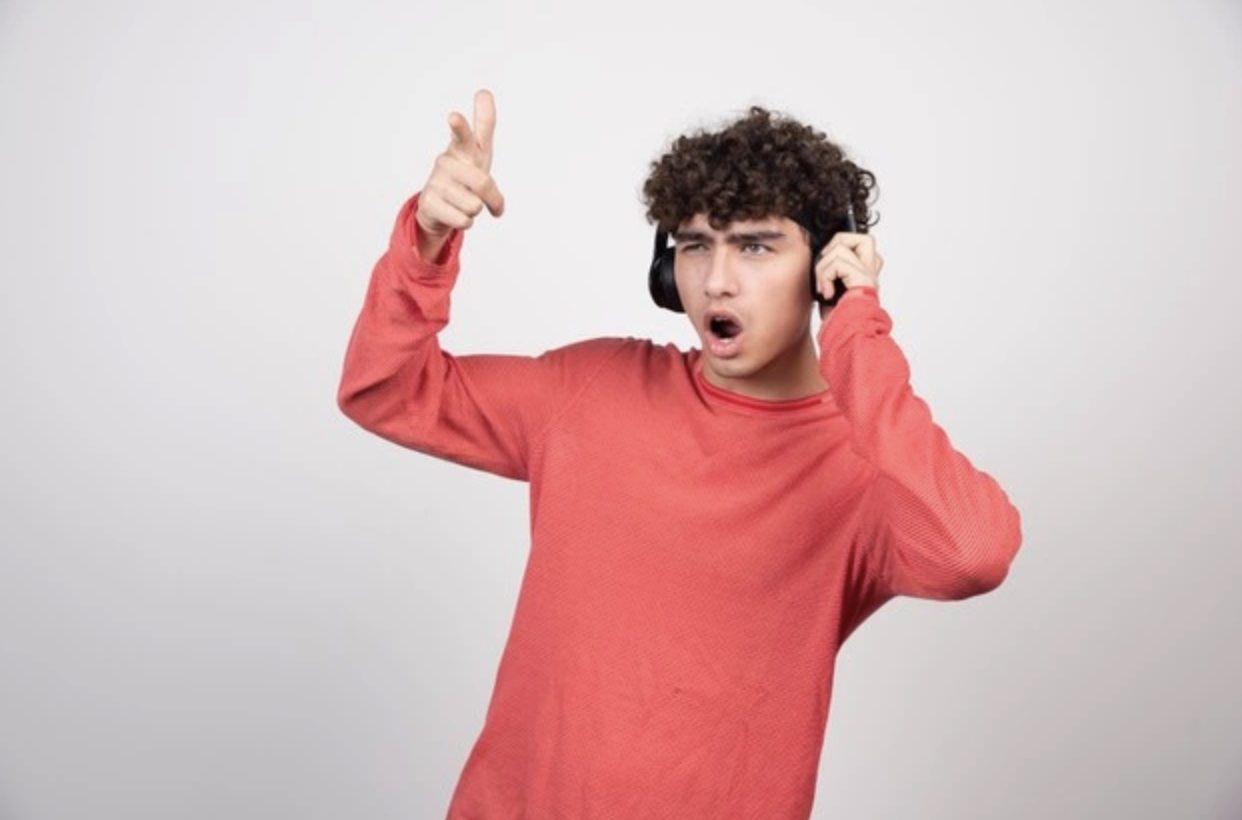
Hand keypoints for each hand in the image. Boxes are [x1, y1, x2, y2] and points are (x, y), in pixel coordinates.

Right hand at [414, 89, 505, 259]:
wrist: (440, 207)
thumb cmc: (465, 174)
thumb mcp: (480, 152)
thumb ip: (484, 123)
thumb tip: (483, 91)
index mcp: (462, 148)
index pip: (464, 134)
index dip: (460, 127)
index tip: (454, 116)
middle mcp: (446, 161)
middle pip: (483, 183)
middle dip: (492, 198)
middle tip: (490, 203)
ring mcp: (435, 181)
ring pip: (475, 205)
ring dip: (476, 210)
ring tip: (464, 203)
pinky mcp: (428, 202)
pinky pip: (464, 220)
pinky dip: (465, 222)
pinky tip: (454, 213)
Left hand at [814, 230, 882, 312]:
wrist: (846, 339)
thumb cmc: (838, 320)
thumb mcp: (829, 289)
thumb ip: (829, 271)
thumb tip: (818, 255)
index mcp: (864, 273)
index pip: (860, 242)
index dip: (840, 244)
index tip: (826, 265)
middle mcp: (871, 271)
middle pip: (859, 236)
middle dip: (834, 246)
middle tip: (826, 270)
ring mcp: (869, 274)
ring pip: (841, 246)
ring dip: (823, 268)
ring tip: (824, 287)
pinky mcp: (863, 279)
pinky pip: (838, 262)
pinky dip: (826, 277)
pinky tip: (827, 293)